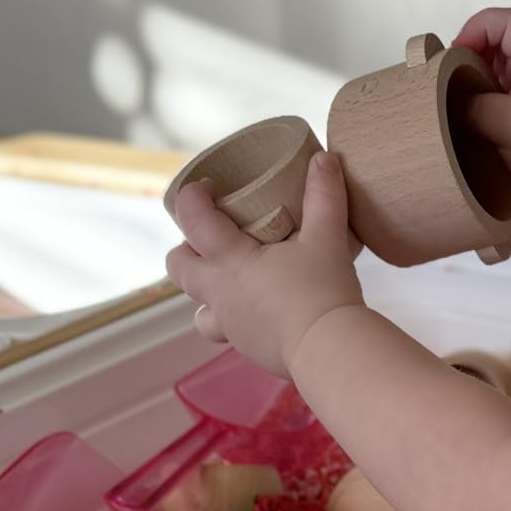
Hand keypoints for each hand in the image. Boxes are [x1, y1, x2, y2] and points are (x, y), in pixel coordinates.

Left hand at [164, 152, 362, 375]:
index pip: (193, 220)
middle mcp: (220, 294)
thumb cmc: (323, 293)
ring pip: (199, 311)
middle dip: (187, 249)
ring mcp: (232, 326)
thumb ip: (324, 197)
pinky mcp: (250, 349)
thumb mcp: (327, 238)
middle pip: (179, 268)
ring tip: (233, 282)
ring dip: (207, 293)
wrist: (331, 352)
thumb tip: (324, 158)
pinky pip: (230, 334)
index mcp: (230, 260)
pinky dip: (238, 319)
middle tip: (213, 237)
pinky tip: (263, 312)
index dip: (191, 198)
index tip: (206, 188)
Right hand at [454, 7, 510, 219]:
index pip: (508, 21)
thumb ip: (475, 104)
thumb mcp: (510, 125)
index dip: (478, 27)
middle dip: (469, 58)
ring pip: (493, 74)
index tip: (457, 54)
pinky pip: (496, 100)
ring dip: (473, 85)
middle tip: (450, 84)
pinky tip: (468, 124)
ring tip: (456, 106)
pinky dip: (480, 107)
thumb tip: (450, 99)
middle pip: (496, 44)